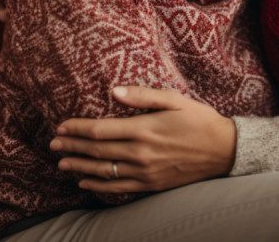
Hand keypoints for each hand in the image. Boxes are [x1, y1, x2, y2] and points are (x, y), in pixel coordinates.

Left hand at [50, 86, 236, 193]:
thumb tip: (113, 91)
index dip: (77, 129)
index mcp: (145, 128)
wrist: (225, 150)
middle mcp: (141, 152)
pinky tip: (84, 182)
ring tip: (61, 163)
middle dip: (72, 147)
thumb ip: (142, 96)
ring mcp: (146, 171)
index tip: (61, 126)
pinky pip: (118, 188)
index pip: (100, 130)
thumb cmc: (201, 120)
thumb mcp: (175, 99)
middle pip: (97, 151)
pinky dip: (98, 185)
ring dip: (79, 167)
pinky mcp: (152, 184)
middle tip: (53, 145)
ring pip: (103, 171)